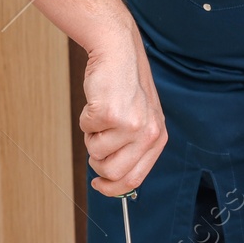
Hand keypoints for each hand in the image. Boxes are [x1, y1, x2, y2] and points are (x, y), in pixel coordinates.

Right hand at [79, 30, 166, 195]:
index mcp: (157, 137)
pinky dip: (86, 119)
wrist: (118, 55)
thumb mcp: (141, 120)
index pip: (135, 178)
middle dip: (98, 162)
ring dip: (92, 136)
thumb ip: (133, 148)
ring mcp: (130, 124)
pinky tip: (99, 102)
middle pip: (113, 172)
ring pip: (96, 153)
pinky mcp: (110, 113)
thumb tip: (112, 180)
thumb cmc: (125, 88)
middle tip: (99, 141)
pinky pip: (86, 130)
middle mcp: (148, 133)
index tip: (99, 184)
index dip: (113, 188)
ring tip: (103, 115)